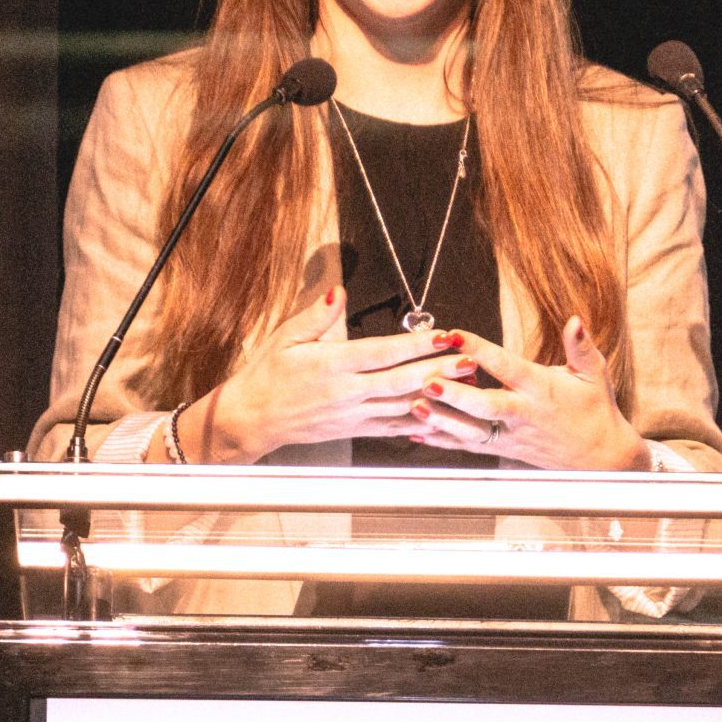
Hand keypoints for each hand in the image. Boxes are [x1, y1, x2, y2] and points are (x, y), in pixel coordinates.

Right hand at [174, 286, 460, 463]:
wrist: (252, 418)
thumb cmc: (268, 375)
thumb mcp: (285, 338)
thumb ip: (316, 315)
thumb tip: (339, 291)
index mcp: (330, 365)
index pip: (381, 353)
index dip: (415, 345)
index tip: (442, 335)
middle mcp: (345, 392)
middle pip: (400, 382)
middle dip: (438, 371)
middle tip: (469, 361)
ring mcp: (351, 415)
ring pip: (401, 406)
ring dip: (436, 397)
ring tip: (465, 386)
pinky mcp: (353, 430)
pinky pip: (392, 428)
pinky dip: (418, 423)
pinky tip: (441, 416)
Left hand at [407, 316, 649, 470]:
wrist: (602, 458)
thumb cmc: (595, 409)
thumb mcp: (594, 374)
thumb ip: (580, 347)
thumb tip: (575, 321)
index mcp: (540, 389)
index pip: (506, 367)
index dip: (479, 350)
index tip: (455, 335)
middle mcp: (523, 414)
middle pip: (485, 405)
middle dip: (455, 394)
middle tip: (427, 381)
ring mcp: (511, 436)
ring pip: (471, 431)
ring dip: (441, 420)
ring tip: (413, 407)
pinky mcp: (503, 451)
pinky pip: (469, 447)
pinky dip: (442, 441)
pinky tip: (417, 433)